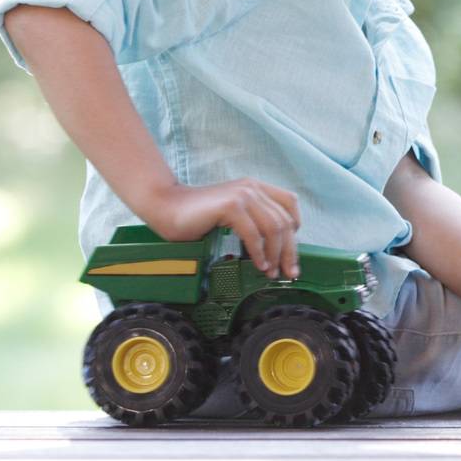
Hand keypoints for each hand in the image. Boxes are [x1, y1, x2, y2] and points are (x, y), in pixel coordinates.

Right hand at [144, 178, 300, 278]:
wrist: (165, 207)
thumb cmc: (196, 216)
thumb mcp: (232, 214)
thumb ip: (253, 220)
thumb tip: (275, 248)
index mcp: (256, 187)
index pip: (289, 204)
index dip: (295, 228)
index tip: (291, 252)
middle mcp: (252, 188)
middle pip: (284, 221)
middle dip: (289, 250)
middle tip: (289, 272)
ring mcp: (243, 195)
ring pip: (273, 228)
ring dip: (275, 254)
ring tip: (271, 272)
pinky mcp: (231, 206)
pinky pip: (254, 233)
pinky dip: (259, 252)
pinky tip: (258, 264)